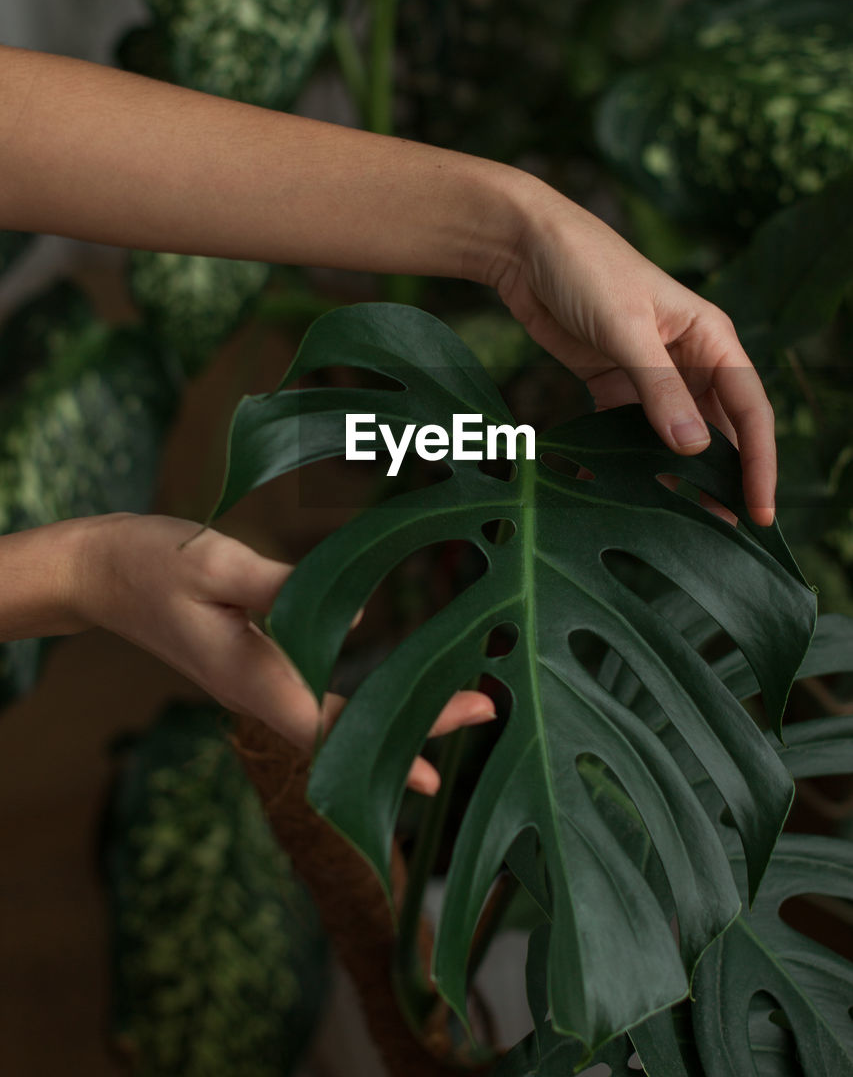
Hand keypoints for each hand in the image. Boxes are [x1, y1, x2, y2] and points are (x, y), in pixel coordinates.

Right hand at [71, 513, 495, 793]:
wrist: (99, 571)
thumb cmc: (152, 561)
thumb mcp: (214, 563)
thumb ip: (281, 590)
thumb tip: (355, 617)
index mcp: (246, 675)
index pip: (324, 728)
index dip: (380, 752)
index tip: (434, 777)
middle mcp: (256, 689)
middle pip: (343, 729)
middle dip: (413, 725)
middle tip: (484, 708)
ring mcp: (256, 681)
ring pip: (335, 714)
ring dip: (395, 709)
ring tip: (458, 696)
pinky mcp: (256, 664)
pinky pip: (319, 692)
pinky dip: (364, 692)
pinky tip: (396, 678)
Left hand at [495, 176, 774, 525]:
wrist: (526, 247)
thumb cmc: (587, 268)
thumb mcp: (626, 327)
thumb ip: (659, 388)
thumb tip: (694, 448)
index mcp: (711, 337)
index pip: (750, 410)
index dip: (759, 463)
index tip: (759, 511)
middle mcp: (688, 358)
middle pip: (717, 429)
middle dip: (723, 479)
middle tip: (724, 535)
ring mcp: (649, 373)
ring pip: (674, 436)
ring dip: (677, 475)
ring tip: (681, 526)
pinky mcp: (611, 382)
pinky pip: (627, 430)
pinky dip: (626, 459)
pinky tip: (622, 491)